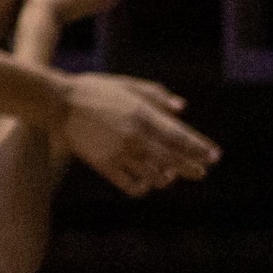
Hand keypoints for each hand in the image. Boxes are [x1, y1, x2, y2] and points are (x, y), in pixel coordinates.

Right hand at [58, 69, 216, 195]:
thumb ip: (156, 95)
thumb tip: (182, 108)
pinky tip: (146, 185)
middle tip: (202, 173)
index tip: (214, 156)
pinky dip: (142, 188)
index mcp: (143, 115)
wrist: (57, 102)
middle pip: (173, 159)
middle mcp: (136, 137)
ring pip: (155, 175)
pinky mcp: (104, 165)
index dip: (200, 148)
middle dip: (191, 167)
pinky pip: (130, 184)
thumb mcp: (127, 85)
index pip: (181, 137)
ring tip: (170, 177)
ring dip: (167, 178)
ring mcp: (120, 153)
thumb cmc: (93, 90)